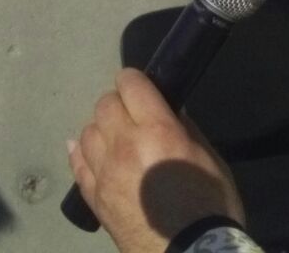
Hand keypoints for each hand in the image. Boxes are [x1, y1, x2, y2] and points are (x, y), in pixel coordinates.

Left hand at [68, 68, 244, 252]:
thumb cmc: (211, 207)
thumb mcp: (211, 161)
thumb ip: (188, 130)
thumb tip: (171, 110)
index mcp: (157, 131)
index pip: (130, 84)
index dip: (134, 81)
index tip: (141, 87)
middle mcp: (124, 145)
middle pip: (105, 105)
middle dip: (118, 104)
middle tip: (133, 116)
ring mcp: (104, 172)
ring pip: (87, 131)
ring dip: (101, 129)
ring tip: (115, 140)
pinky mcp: (94, 197)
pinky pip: (77, 164)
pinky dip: (80, 152)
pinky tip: (87, 150)